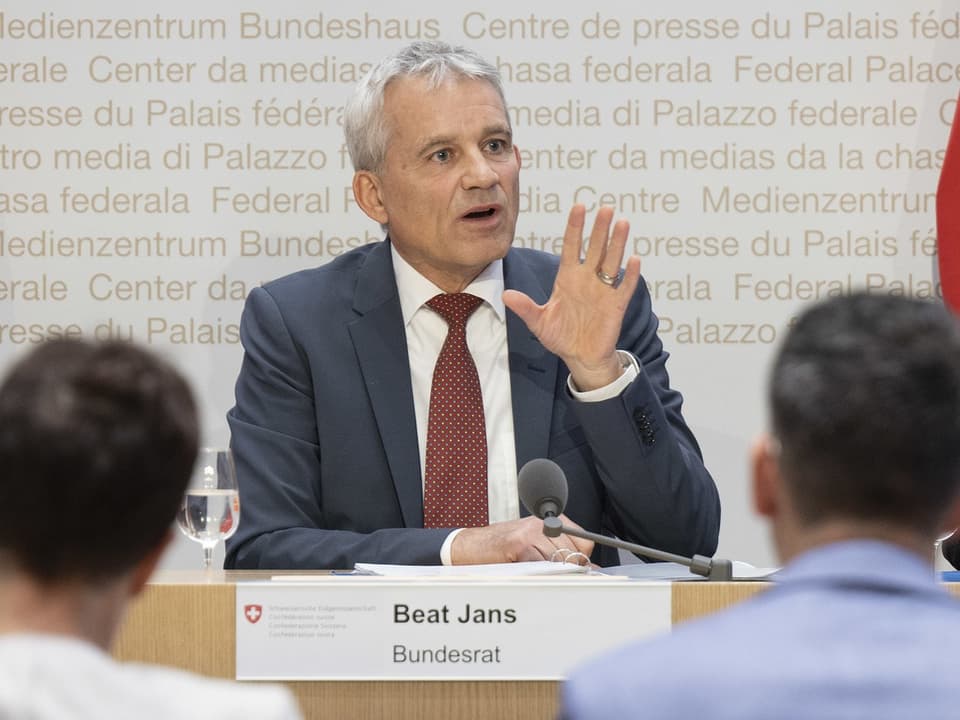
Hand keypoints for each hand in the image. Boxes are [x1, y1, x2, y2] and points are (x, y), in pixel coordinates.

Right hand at [450, 514, 593, 564]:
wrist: (468, 547)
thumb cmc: (501, 551)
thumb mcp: (534, 547)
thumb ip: (560, 555)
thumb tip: (592, 574)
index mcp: (551, 520)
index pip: (585, 542)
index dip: (580, 561)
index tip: (574, 572)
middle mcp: (543, 523)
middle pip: (574, 554)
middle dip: (567, 571)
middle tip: (549, 577)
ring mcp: (531, 531)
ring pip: (559, 560)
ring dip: (552, 575)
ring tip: (533, 574)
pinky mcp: (518, 543)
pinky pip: (541, 564)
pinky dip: (539, 575)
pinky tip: (527, 573)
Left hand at [503, 205, 641, 390]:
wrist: (580, 356)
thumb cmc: (560, 336)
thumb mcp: (539, 322)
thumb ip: (525, 308)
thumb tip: (505, 295)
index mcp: (567, 278)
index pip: (570, 247)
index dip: (574, 227)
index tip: (579, 207)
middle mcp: (586, 279)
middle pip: (594, 248)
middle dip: (599, 229)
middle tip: (605, 208)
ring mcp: (603, 290)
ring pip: (611, 261)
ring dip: (617, 243)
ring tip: (623, 223)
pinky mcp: (616, 305)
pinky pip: (624, 287)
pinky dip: (629, 275)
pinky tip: (633, 260)